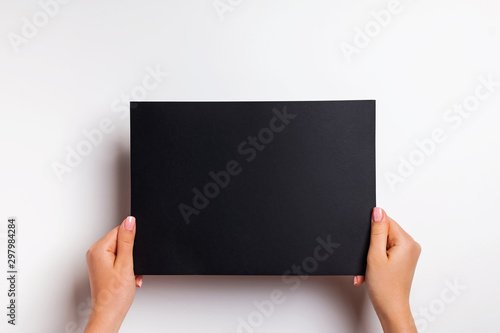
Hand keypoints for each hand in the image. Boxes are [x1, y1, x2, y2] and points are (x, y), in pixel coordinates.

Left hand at [84, 216, 142, 332]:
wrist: (109, 314)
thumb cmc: (115, 295)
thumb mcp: (126, 264)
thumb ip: (128, 240)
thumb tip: (129, 221)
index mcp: (99, 249)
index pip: (120, 230)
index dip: (131, 242)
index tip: (132, 256)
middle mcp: (95, 253)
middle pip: (120, 240)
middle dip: (131, 253)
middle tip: (131, 268)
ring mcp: (97, 260)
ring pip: (121, 251)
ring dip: (129, 262)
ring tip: (128, 275)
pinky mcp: (101, 267)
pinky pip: (118, 259)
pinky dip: (125, 267)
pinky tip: (126, 278)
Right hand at [354, 208, 420, 332]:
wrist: (391, 308)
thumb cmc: (385, 288)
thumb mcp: (375, 255)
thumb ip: (376, 231)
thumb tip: (377, 211)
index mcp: (407, 242)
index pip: (386, 221)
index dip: (372, 232)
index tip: (369, 247)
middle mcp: (411, 245)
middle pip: (384, 232)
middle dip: (371, 245)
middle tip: (368, 260)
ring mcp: (409, 253)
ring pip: (384, 242)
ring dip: (373, 254)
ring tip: (370, 268)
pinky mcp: (405, 259)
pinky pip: (387, 250)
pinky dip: (378, 259)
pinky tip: (373, 270)